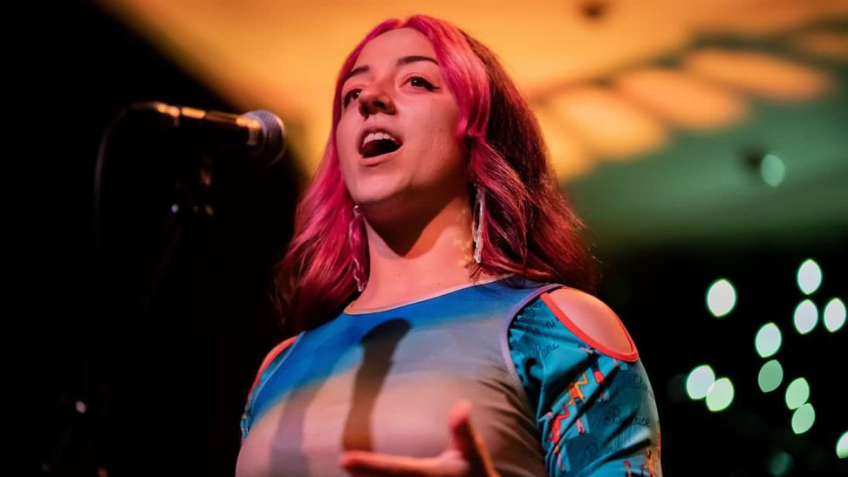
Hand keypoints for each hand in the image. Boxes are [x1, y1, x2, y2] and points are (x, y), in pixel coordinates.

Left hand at [339, 400, 500, 476]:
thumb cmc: (475, 471)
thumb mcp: (471, 450)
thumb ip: (463, 429)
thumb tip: (462, 404)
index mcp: (427, 474)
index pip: (393, 468)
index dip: (369, 464)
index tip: (344, 460)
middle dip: (362, 472)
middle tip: (342, 462)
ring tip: (348, 467)